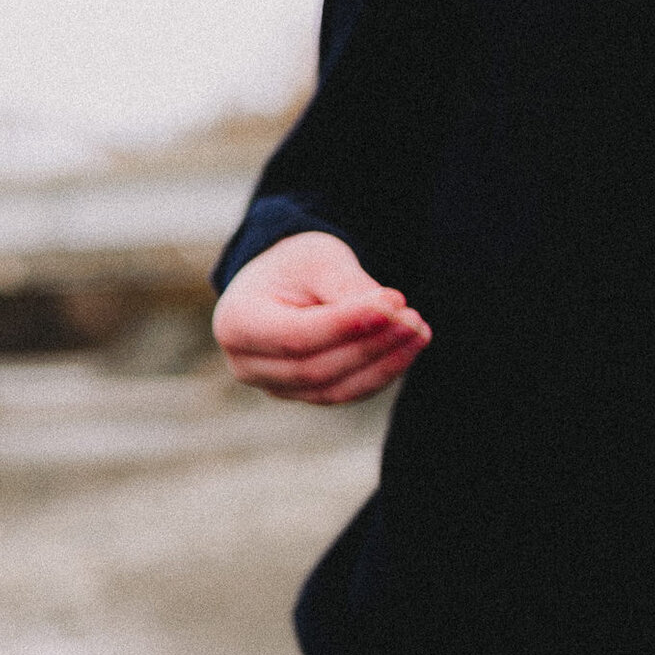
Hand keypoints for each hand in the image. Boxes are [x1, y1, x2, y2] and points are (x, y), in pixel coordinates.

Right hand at [213, 231, 428, 403]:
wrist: (281, 283)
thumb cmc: (296, 265)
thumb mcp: (318, 259)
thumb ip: (347, 286)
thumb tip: (392, 314)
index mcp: (236, 323)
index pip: (296, 337)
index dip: (347, 325)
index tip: (396, 301)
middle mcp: (246, 364)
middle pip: (314, 368)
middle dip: (371, 345)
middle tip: (415, 319)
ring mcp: (272, 386)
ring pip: (332, 389)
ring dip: (382, 364)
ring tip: (419, 332)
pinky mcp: (300, 395)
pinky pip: (342, 393)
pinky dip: (379, 374)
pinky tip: (407, 348)